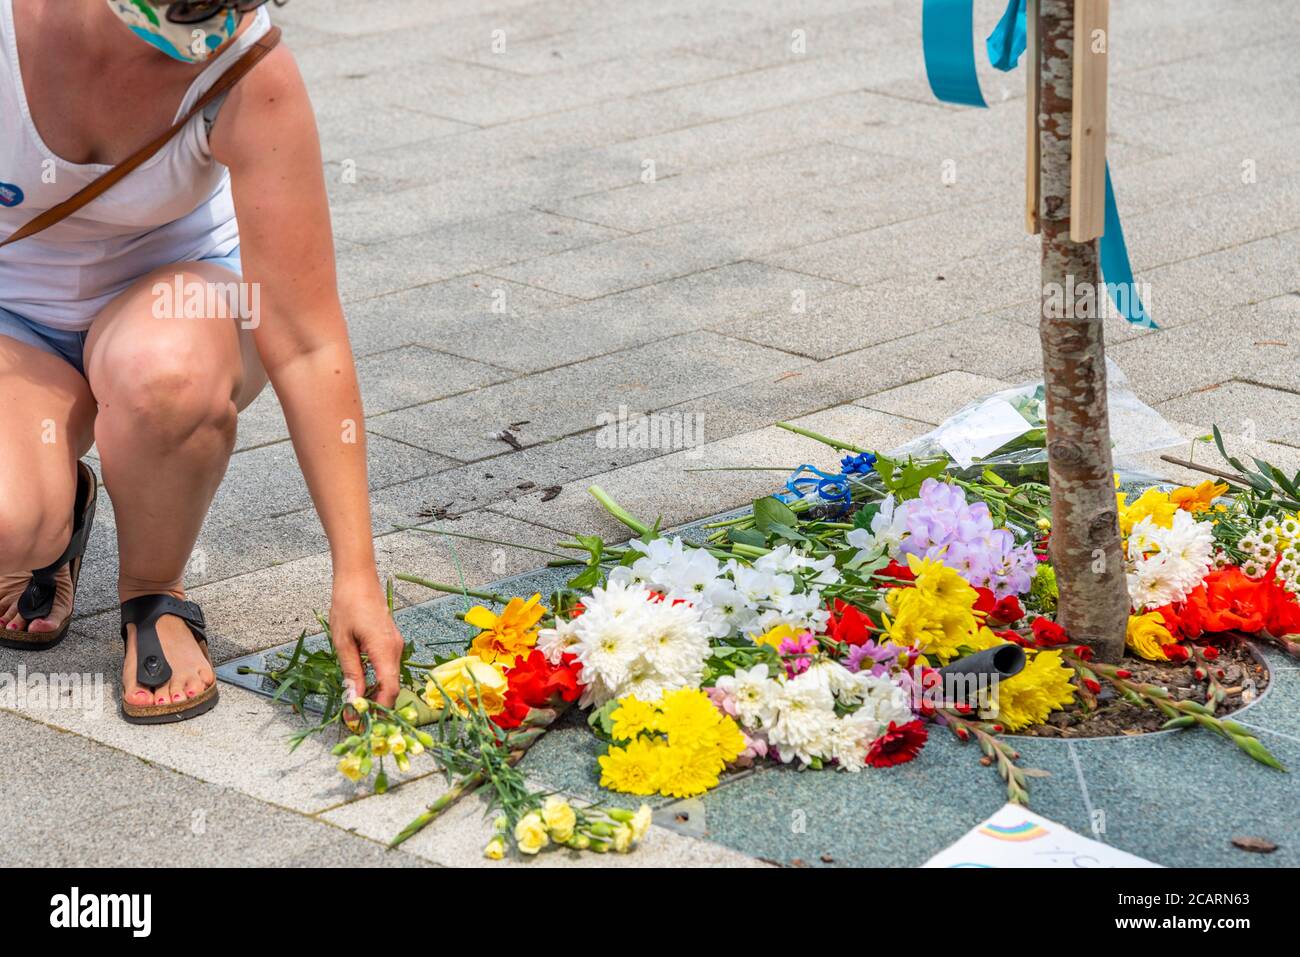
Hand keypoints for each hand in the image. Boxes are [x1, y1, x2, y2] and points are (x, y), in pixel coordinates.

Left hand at [330, 573, 403, 707]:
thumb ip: (351, 672)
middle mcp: (396, 649)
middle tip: (353, 718)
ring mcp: (396, 645)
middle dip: (376, 706)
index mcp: (384, 650)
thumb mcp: (343, 642)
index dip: (378, 709)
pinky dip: (378, 681)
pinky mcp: (391, 641)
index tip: (359, 721)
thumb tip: (353, 701)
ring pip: (391, 678)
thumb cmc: (347, 605)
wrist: (358, 578)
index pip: (389, 689)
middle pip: (392, 687)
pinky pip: (388, 667)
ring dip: (376, 694)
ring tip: (355, 704)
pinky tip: (362, 685)